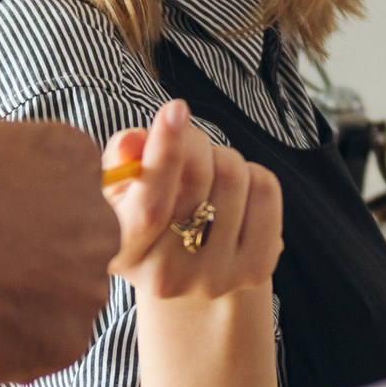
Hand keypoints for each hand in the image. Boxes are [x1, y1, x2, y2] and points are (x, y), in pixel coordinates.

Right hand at [0, 120, 118, 386]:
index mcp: (68, 156)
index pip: (71, 172)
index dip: (29, 194)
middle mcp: (95, 218)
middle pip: (79, 235)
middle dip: (41, 247)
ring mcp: (88, 283)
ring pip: (66, 292)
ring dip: (30, 295)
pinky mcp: (71, 339)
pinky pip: (48, 340)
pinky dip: (19, 339)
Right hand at [103, 103, 282, 302]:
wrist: (189, 275)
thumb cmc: (150, 218)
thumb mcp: (122, 191)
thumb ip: (120, 162)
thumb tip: (131, 141)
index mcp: (123, 255)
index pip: (149, 205)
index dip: (164, 153)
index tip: (174, 109)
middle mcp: (167, 275)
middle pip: (198, 178)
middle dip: (195, 141)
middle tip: (189, 140)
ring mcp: (215, 277)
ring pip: (234, 176)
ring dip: (222, 156)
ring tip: (210, 171)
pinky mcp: (255, 270)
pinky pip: (265, 192)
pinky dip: (253, 174)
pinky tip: (237, 190)